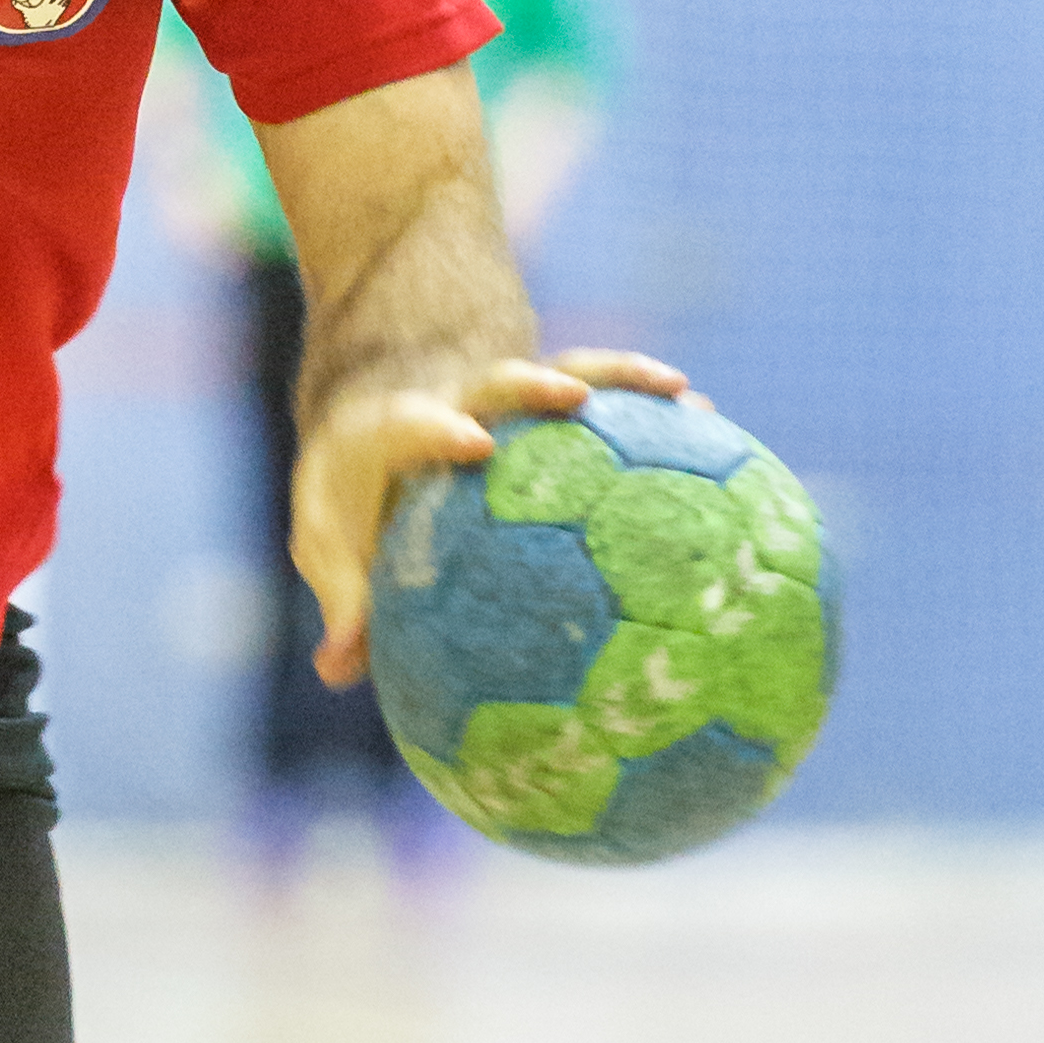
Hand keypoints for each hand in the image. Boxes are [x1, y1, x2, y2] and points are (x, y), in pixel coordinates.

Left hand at [293, 348, 690, 686]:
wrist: (376, 417)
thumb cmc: (351, 496)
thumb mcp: (332, 543)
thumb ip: (346, 600)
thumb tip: (337, 672)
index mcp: (398, 432)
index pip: (416, 421)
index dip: (440, 428)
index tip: (469, 442)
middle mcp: (459, 400)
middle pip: (500, 380)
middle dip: (534, 385)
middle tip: (575, 399)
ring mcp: (510, 394)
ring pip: (568, 370)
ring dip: (620, 379)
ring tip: (683, 394)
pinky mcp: (548, 395)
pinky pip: (606, 392)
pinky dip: (651, 403)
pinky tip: (711, 424)